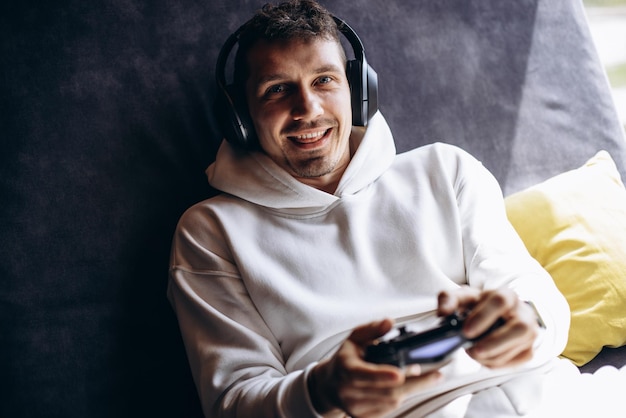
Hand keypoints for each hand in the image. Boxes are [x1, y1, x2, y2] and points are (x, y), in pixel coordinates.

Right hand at [308, 319, 442, 417]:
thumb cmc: (346, 359)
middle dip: (415, 383)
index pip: (363, 375)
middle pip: (386, 391)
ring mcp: (356, 408)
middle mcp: (348, 392)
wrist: (330, 385)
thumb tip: (389, 322)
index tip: (400, 373)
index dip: (382, 375)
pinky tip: (404, 386)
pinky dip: (401, 397)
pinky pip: (389, 409)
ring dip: (411, 389)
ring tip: (424, 377)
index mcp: (345, 369)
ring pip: (391, 402)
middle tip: (436, 375)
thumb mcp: (354, 338)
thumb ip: (372, 329)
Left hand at [437, 287, 539, 368]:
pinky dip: (496, 363)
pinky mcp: (528, 350)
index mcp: (506, 295)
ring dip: (491, 356)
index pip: (500, 302)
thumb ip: (448, 299)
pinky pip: (514, 362)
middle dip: (494, 343)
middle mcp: (523, 313)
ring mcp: (530, 333)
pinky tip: (484, 358)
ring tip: (473, 352)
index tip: (466, 331)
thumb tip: (443, 312)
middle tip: (473, 350)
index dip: (483, 317)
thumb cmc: (478, 307)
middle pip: (519, 328)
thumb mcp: (462, 298)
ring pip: (517, 348)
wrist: (493, 317)